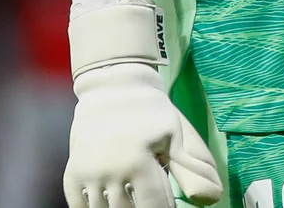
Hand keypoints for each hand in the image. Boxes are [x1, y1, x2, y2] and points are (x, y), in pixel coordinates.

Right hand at [64, 60, 222, 207]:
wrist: (112, 87)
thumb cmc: (149, 110)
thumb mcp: (174, 136)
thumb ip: (189, 170)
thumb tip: (212, 197)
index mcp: (138, 163)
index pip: (154, 206)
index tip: (168, 205)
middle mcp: (110, 172)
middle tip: (149, 199)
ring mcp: (88, 174)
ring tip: (130, 201)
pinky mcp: (72, 173)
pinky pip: (78, 205)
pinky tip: (106, 205)